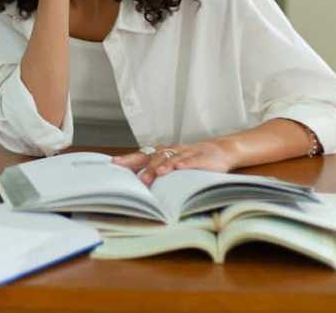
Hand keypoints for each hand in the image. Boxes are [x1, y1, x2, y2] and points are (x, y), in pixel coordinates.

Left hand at [111, 140, 237, 185]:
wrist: (221, 150)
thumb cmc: (192, 159)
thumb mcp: (174, 163)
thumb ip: (157, 170)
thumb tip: (137, 184)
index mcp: (164, 153)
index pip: (143, 154)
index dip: (129, 158)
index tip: (113, 163)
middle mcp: (173, 151)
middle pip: (155, 156)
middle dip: (144, 166)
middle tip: (134, 177)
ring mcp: (187, 153)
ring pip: (172, 158)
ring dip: (162, 166)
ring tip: (154, 175)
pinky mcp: (202, 158)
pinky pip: (192, 160)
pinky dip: (184, 163)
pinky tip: (178, 168)